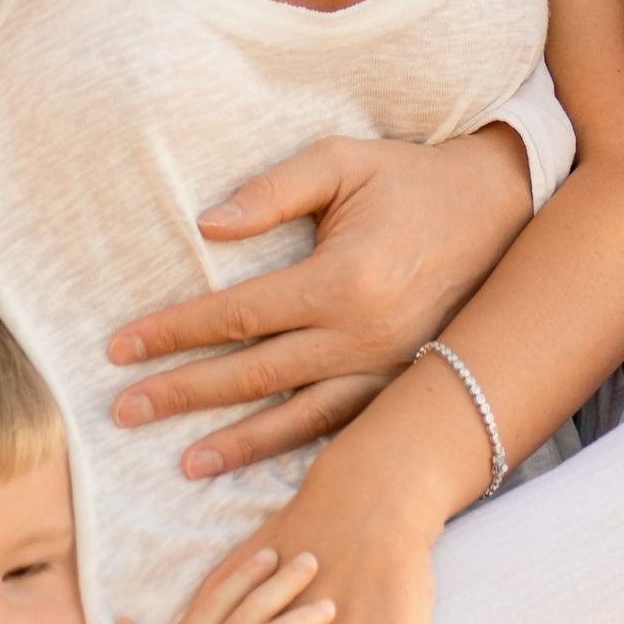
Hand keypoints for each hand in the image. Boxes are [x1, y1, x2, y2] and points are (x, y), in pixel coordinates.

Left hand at [108, 129, 529, 476]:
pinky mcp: (403, 384)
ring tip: (182, 462)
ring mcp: (387, 369)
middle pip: (253, 375)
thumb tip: (206, 225)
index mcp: (342, 280)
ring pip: (297, 418)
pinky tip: (259, 463)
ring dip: (236, 443)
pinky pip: (341, 426)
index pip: (237, 315)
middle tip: (122, 410)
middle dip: (182, 393)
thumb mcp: (344, 161)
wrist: (502, 208)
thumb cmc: (411, 179)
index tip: (120, 348)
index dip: (174, 332)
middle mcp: (362, 336)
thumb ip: (273, 190)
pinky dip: (296, 449)